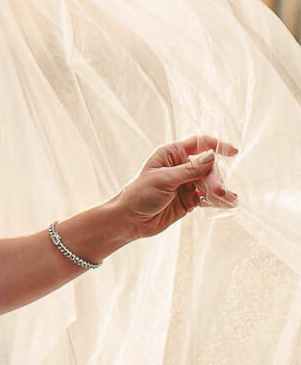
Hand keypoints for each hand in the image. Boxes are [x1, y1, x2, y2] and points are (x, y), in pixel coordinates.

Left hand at [114, 134, 239, 239]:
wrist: (130, 220)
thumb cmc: (140, 194)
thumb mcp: (165, 179)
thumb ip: (190, 170)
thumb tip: (211, 156)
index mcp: (171, 154)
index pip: (198, 144)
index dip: (216, 146)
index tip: (234, 151)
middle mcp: (180, 167)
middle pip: (207, 167)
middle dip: (215, 178)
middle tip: (218, 192)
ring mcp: (185, 184)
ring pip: (210, 183)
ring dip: (220, 191)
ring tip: (229, 200)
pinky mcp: (189, 200)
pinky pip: (207, 197)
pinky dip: (216, 200)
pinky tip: (225, 204)